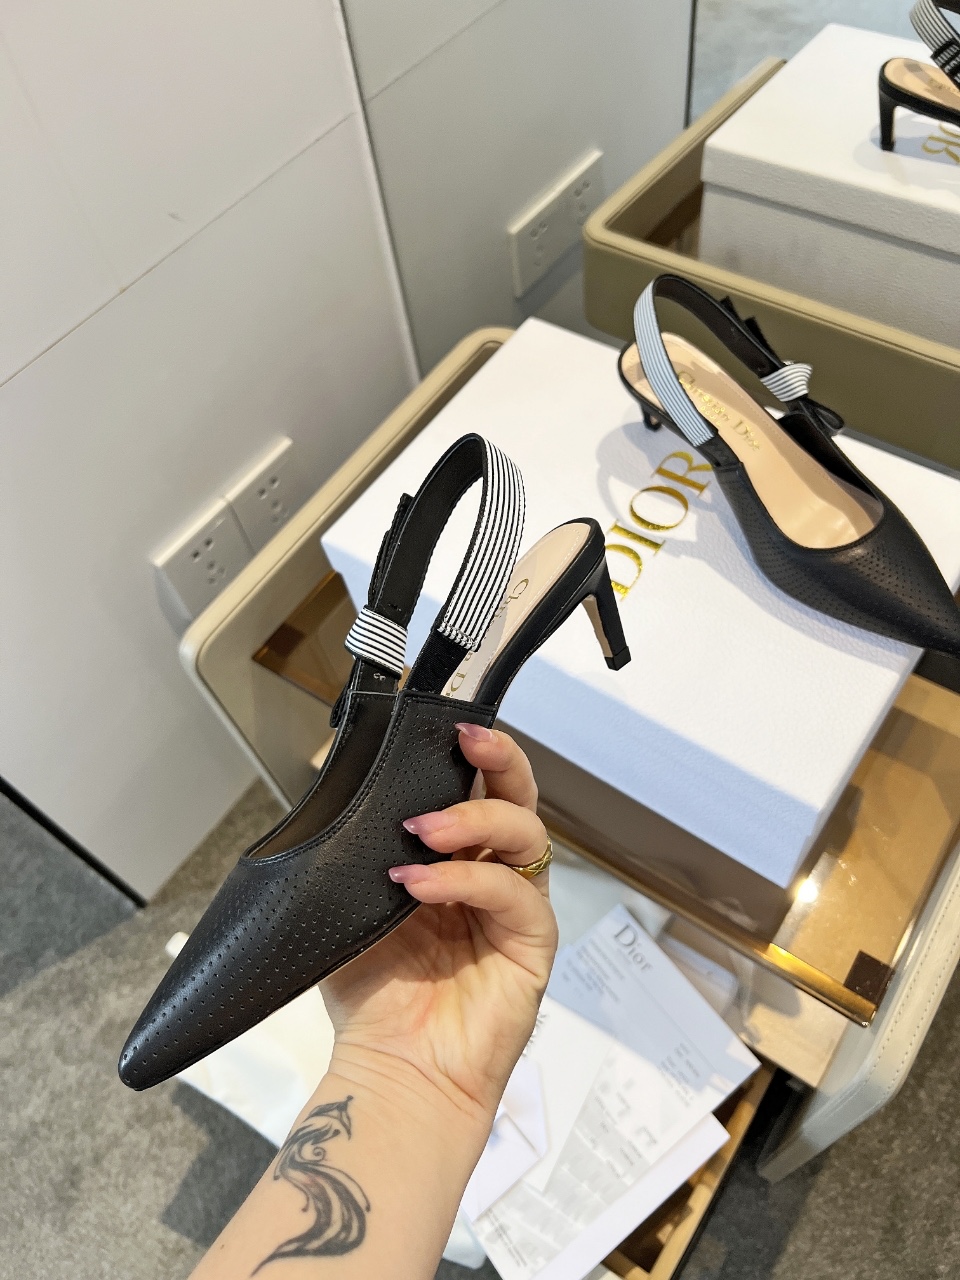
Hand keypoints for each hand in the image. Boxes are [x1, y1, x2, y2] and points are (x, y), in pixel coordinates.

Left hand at [320, 727, 557, 1125]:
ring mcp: (516, 908)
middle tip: (467, 740)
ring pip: (525, 833)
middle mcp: (492, 876)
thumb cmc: (372, 994)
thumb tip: (336, 784)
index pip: (476, 790)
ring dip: (475, 819)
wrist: (393, 1072)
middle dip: (499, 759)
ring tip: (423, 830)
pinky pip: (512, 895)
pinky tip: (420, 885)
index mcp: (455, 860)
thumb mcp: (348, 903)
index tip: (445, 727)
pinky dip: (466, 880)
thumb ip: (354, 849)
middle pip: (518, 797)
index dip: (469, 756)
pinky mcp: (533, 945)